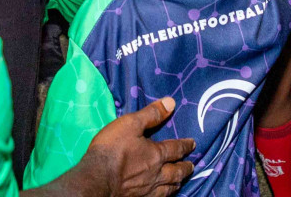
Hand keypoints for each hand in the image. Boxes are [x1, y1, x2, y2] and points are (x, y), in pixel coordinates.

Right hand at [77, 97, 194, 196]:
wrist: (98, 178)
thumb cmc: (113, 148)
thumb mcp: (130, 124)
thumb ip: (151, 114)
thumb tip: (171, 103)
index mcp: (157, 154)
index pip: (176, 148)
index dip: (185, 145)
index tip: (193, 144)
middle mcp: (157, 173)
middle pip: (177, 171)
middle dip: (185, 167)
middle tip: (192, 165)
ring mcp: (149, 189)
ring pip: (170, 187)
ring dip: (177, 182)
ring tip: (180, 180)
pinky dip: (165, 194)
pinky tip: (163, 193)